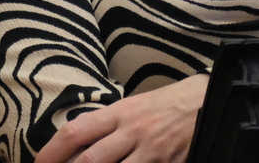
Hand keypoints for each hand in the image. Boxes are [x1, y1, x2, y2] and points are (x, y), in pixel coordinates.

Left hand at [34, 74, 208, 162]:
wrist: (207, 100)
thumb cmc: (167, 102)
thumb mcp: (134, 104)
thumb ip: (108, 123)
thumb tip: (79, 141)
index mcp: (119, 111)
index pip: (76, 131)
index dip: (52, 151)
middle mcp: (132, 131)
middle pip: (90, 160)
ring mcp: (151, 152)